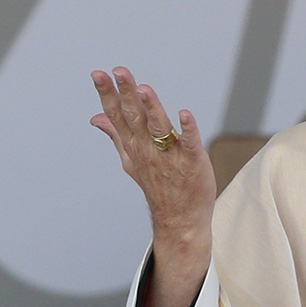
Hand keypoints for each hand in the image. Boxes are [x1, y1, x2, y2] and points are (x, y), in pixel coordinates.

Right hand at [91, 67, 214, 306]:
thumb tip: (95, 117)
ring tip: (145, 89)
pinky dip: (187, 130)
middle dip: (126, 94)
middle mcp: (148, 150)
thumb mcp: (131, 161)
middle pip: (136, 118)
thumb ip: (116, 136)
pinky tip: (185, 114)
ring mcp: (170, 157)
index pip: (117, 117)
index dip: (108, 95)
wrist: (180, 220)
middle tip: (120, 71)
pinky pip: (189, 144)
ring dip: (152, 109)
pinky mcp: (193, 163)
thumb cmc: (158, 186)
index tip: (98, 73)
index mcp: (133, 147)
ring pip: (159, 129)